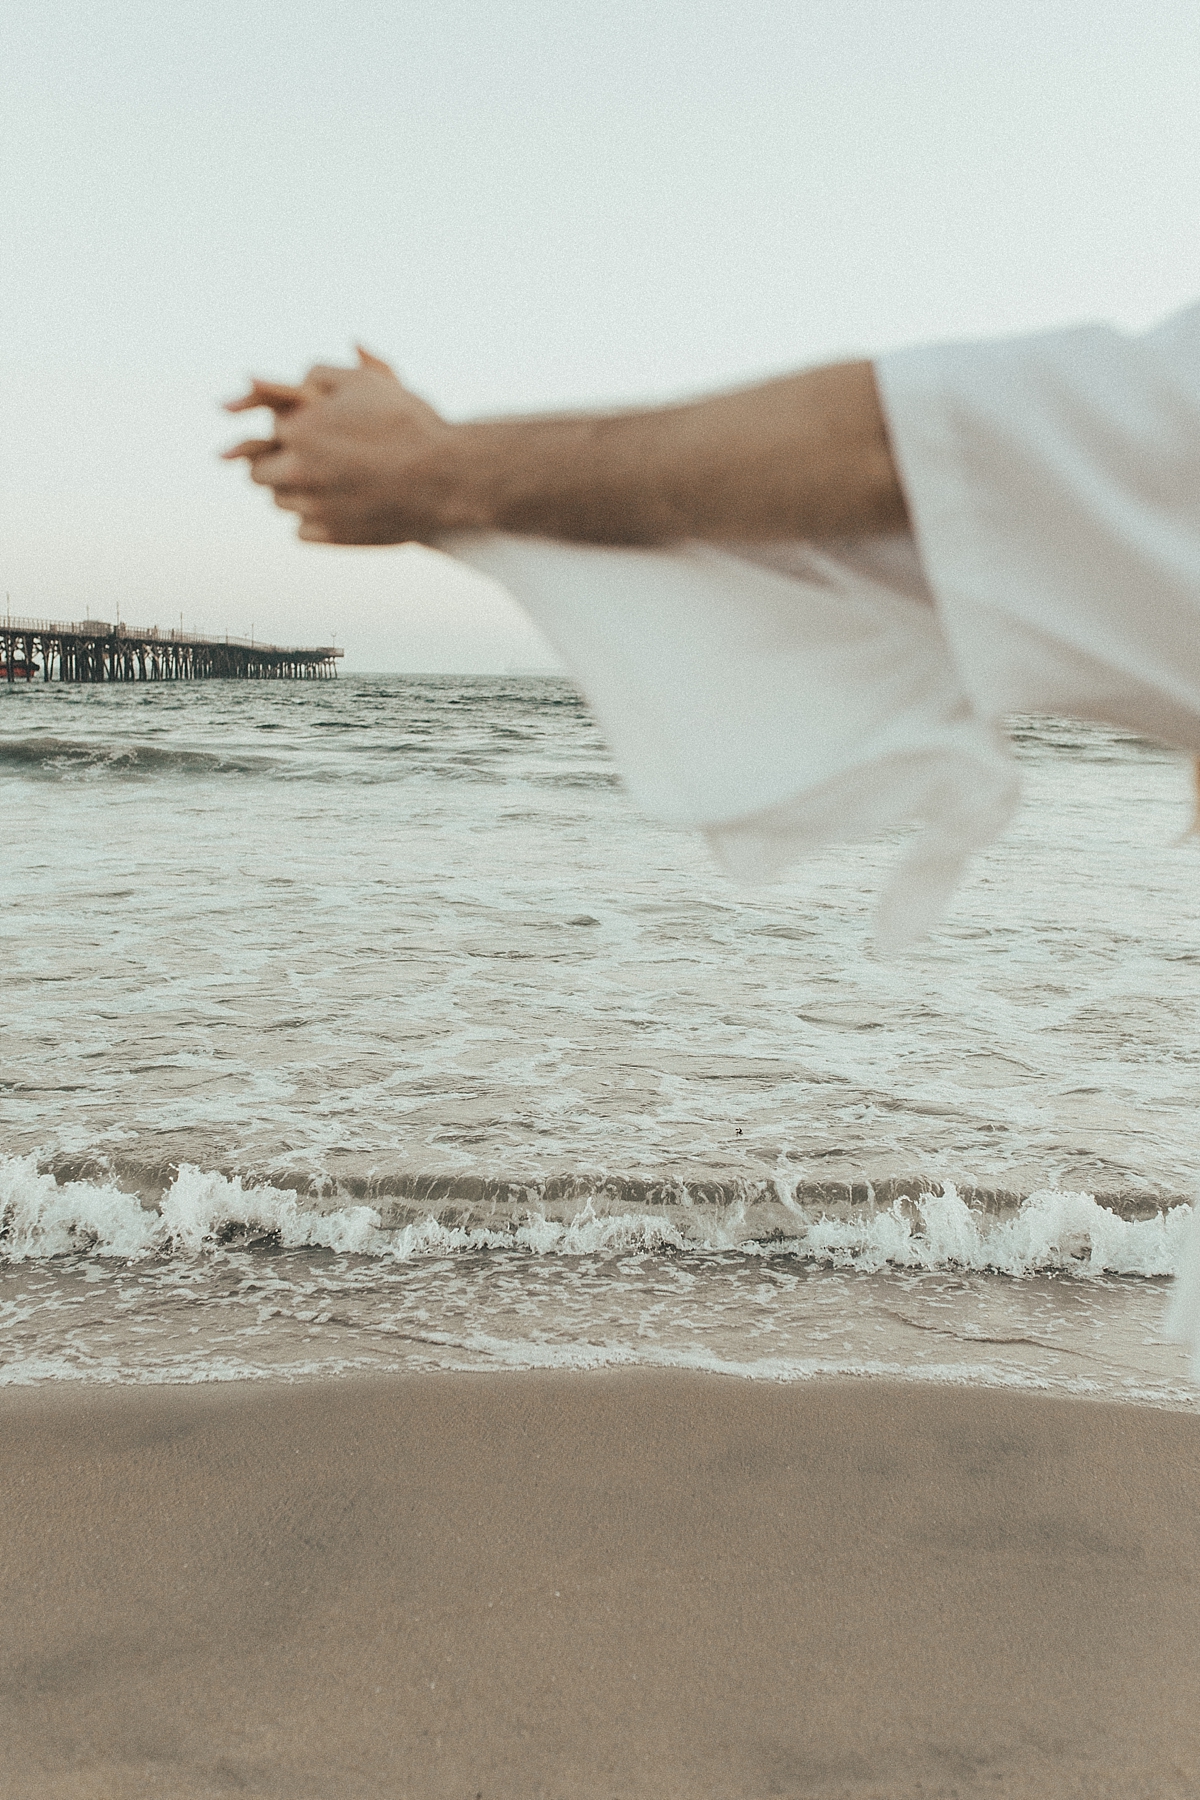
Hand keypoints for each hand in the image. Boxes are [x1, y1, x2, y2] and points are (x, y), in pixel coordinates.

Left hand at [223, 349, 476, 543]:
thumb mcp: (365, 380)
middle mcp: (297, 472)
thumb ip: (321, 374)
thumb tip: (297, 380)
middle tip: (306, 459)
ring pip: (280, 504)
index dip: (290, 428)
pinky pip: (301, 531)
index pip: (269, 431)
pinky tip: (336, 506)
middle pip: (258, 474)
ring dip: (295, 492)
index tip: (311, 430)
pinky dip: (313, 521)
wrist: (447, 475)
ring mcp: (313, 509)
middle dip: (277, 464)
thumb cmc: (408, 422)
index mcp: (298, 430)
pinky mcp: (332, 536)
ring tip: (326, 482)